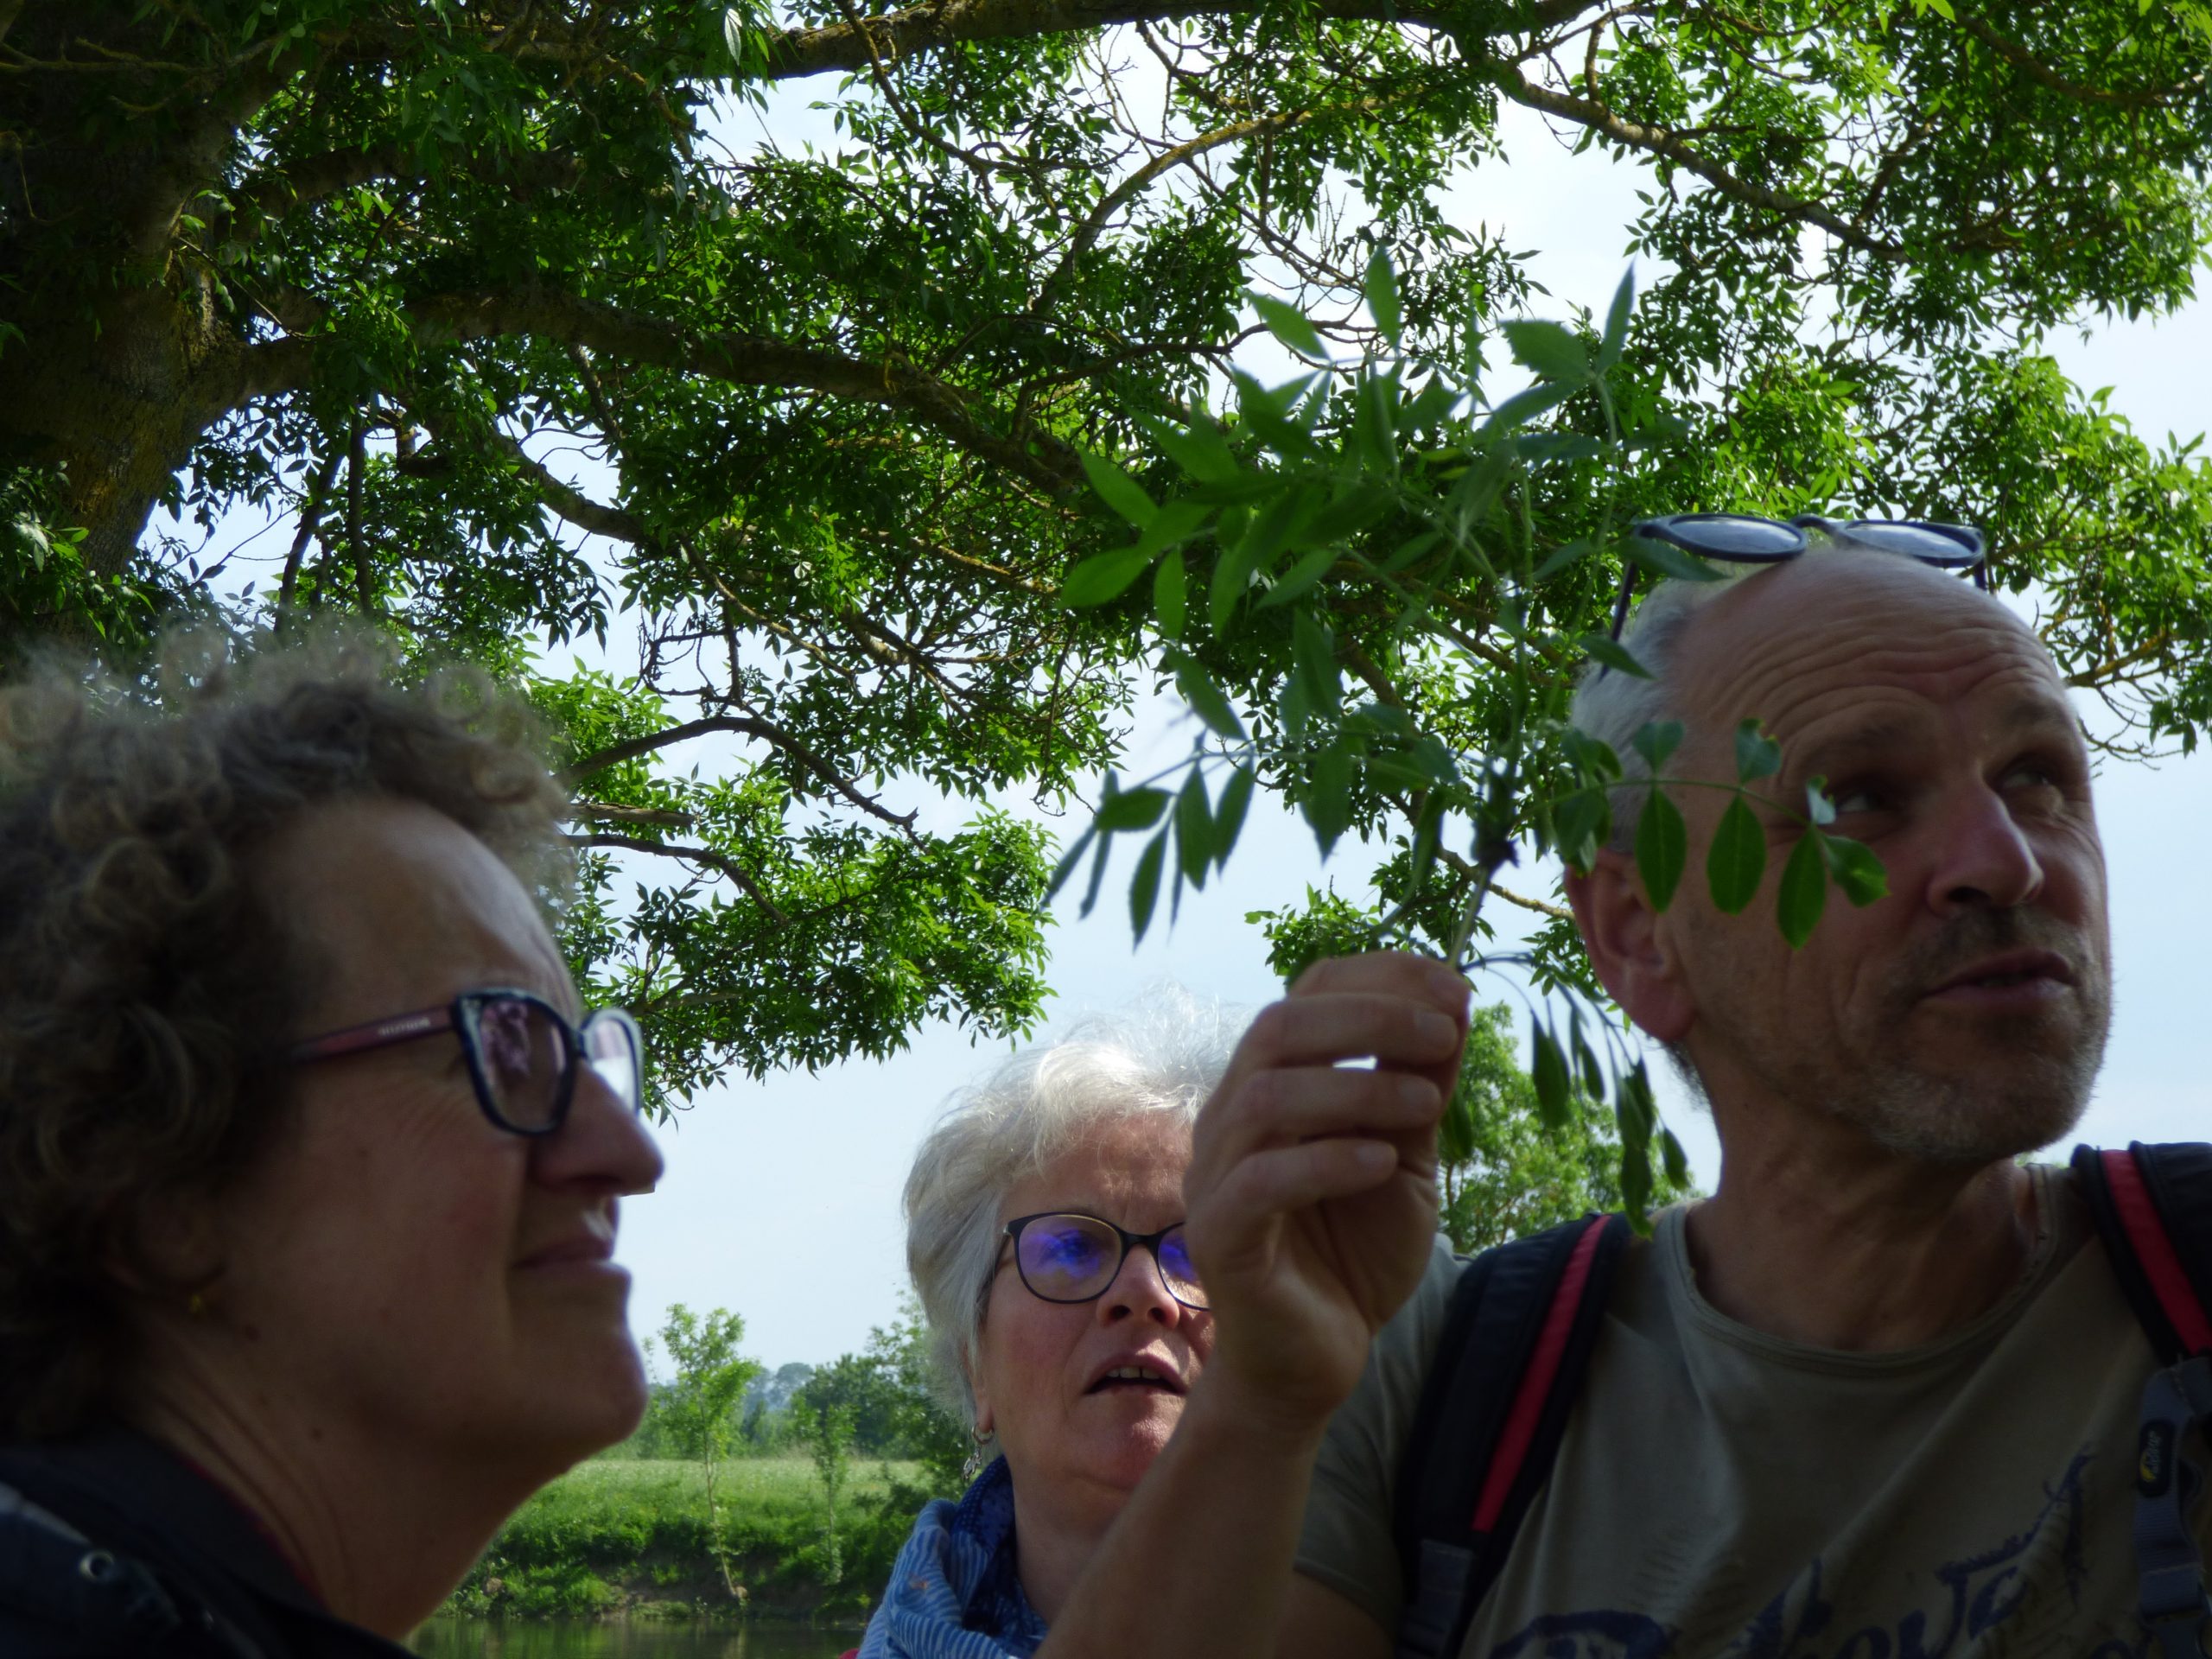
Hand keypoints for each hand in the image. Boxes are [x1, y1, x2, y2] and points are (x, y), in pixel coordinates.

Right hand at [1182, 952, 1467, 1436]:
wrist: (1317, 1362)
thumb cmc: (1355, 1253)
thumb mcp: (1406, 1156)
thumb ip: (1419, 1086)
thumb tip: (1454, 1003)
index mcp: (1269, 1084)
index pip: (1304, 995)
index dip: (1378, 978)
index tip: (1454, 986)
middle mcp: (1230, 1117)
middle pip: (1277, 1027)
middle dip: (1369, 1016)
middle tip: (1444, 1034)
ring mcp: (1215, 1175)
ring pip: (1264, 1097)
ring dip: (1356, 1087)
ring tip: (1426, 1106)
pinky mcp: (1219, 1237)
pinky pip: (1259, 1181)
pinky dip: (1326, 1161)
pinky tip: (1382, 1165)